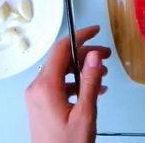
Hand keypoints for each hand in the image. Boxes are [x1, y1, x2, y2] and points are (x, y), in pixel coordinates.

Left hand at [25, 26, 111, 142]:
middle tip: (107, 56)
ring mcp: (36, 97)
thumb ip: (90, 81)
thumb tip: (94, 54)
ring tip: (103, 75)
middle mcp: (36, 87)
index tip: (97, 30)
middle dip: (85, 54)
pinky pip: (57, 85)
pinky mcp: (40, 105)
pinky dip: (75, 82)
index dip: (80, 36)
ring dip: (81, 69)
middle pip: (61, 59)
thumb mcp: (85, 113)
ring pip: (60, 72)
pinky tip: (93, 89)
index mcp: (45, 86)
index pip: (61, 49)